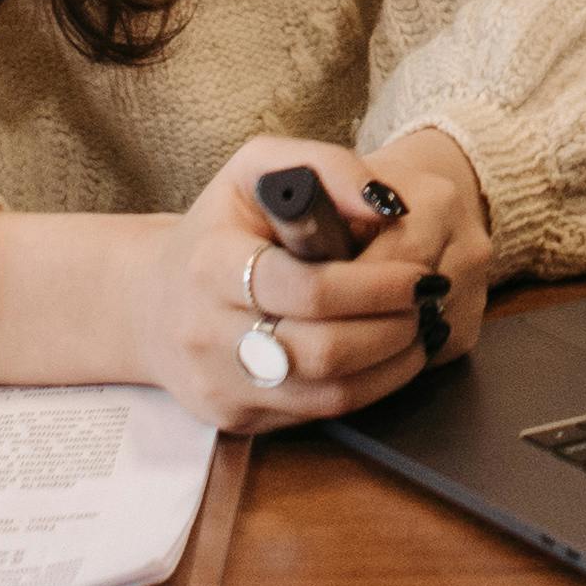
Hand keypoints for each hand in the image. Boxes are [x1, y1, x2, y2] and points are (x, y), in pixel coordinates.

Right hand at [117, 133, 473, 435]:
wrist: (154, 302)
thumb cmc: (221, 225)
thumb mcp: (258, 167)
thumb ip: (327, 167)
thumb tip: (389, 205)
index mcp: (210, 265)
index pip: (305, 287)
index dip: (373, 284)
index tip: (420, 269)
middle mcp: (206, 334)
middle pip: (320, 348)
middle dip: (391, 326)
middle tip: (431, 300)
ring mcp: (218, 385)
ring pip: (325, 392)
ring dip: (391, 362)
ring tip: (425, 327)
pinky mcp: (235, 418)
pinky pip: (315, 413)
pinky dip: (369, 387)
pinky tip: (396, 355)